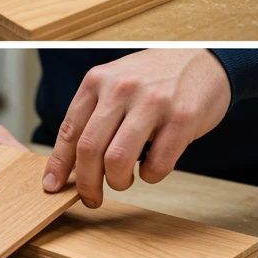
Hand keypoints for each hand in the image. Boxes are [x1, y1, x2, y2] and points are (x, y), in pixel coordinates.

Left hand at [42, 50, 230, 207]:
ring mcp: (152, 102)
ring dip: (117, 182)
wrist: (206, 59)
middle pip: (89, 149)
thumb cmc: (153, 79)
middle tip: (91, 198)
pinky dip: (150, 176)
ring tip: (123, 181)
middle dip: (86, 183)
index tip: (52, 186)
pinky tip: (151, 168)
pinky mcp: (182, 118)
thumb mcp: (114, 84)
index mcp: (97, 81)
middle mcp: (121, 89)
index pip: (69, 131)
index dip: (58, 165)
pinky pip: (156, 164)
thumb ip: (92, 116)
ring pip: (118, 160)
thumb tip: (68, 164)